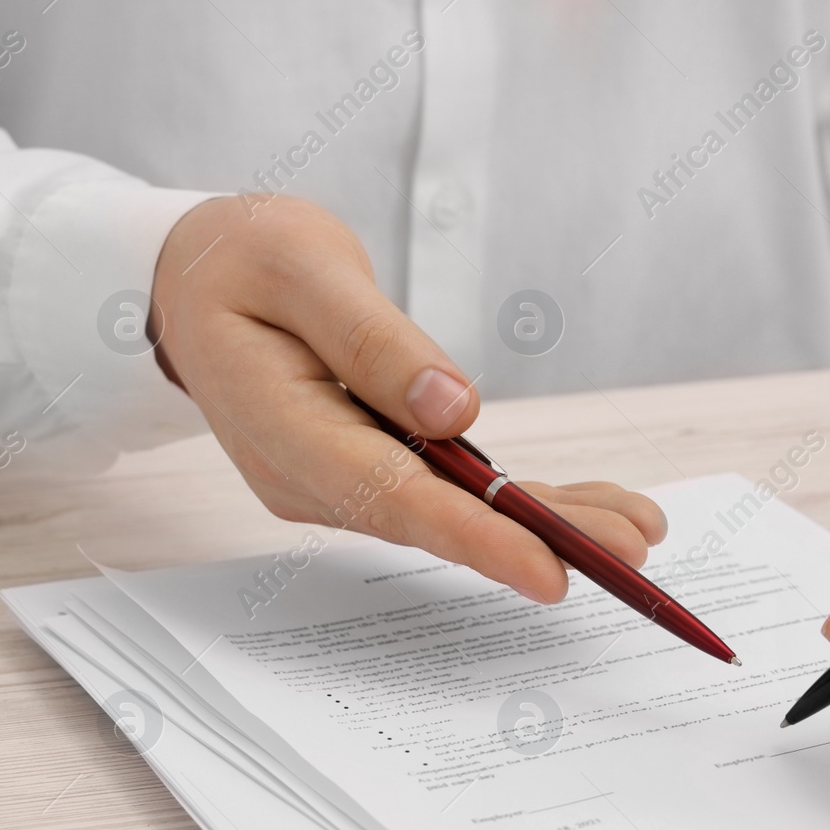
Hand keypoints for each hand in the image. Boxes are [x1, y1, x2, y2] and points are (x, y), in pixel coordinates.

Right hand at [149, 196, 664, 601]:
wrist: (193, 283)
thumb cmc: (243, 260)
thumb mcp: (298, 266)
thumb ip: (373, 341)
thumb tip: (456, 409)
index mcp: (283, 430)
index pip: (393, 496)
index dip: (476, 537)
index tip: (548, 569)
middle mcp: (312, 478)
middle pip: (437, 520)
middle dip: (539, 538)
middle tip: (632, 547)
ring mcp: (340, 483)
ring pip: (452, 515)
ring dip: (545, 525)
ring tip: (637, 529)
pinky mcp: (368, 471)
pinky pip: (450, 495)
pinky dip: (520, 505)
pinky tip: (585, 513)